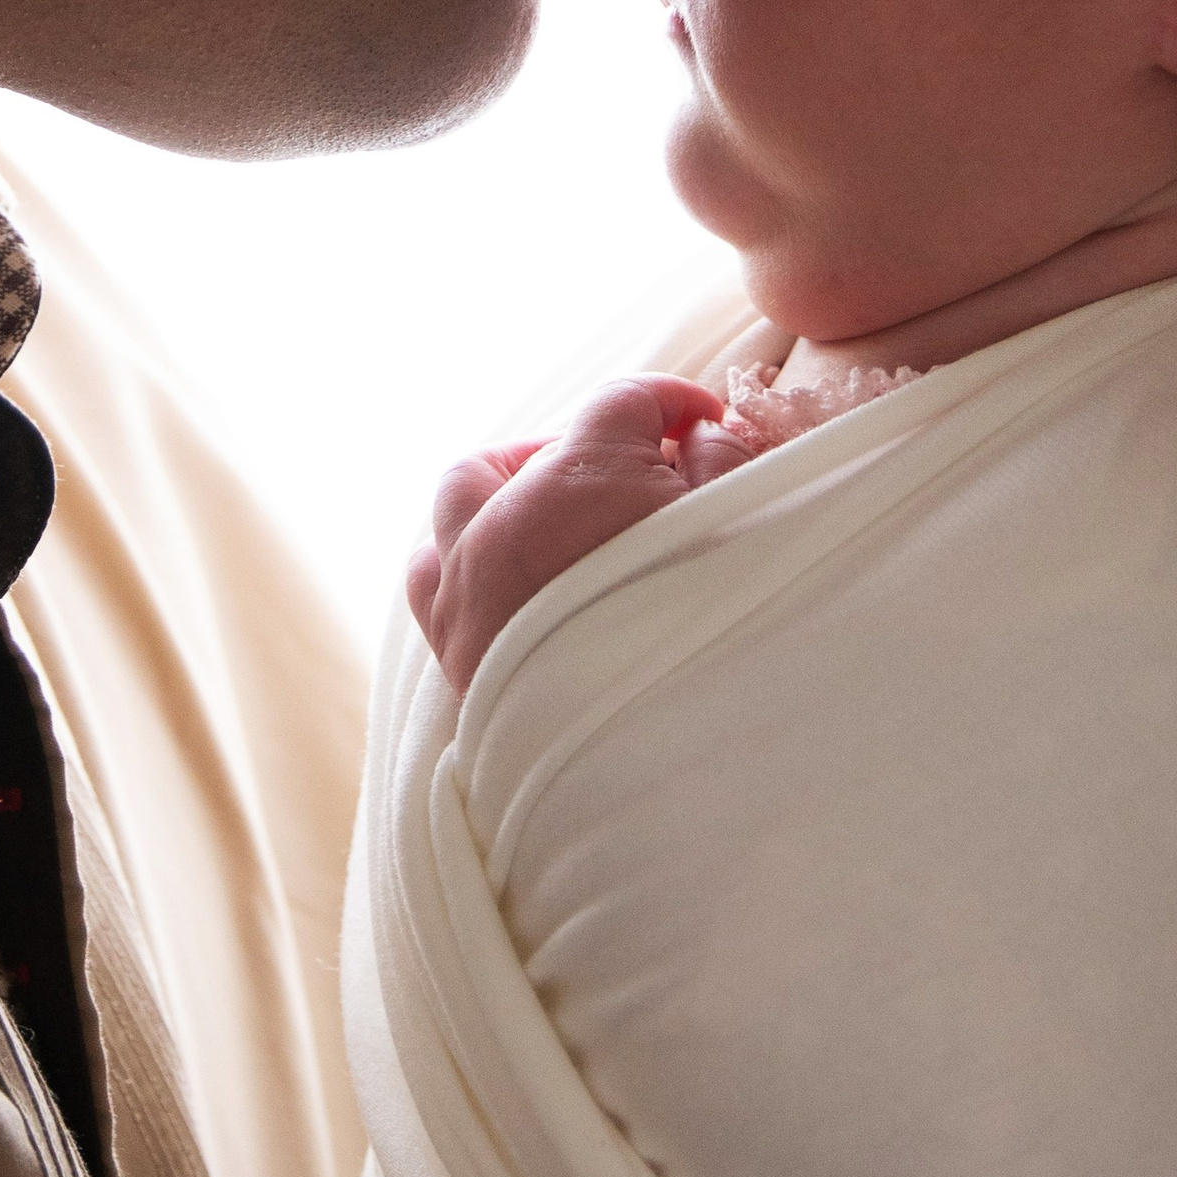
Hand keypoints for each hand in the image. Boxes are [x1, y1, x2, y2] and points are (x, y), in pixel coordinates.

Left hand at [406, 378, 747, 689]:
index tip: (704, 424)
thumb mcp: (743, 530)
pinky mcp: (454, 650)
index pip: (622, 403)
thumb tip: (697, 437)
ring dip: (508, 495)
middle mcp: (506, 524)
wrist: (662, 774)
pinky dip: (468, 562)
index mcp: (579, 482)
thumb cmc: (712, 640)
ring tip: (560, 518)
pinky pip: (433, 579)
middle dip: (587, 447)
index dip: (672, 403)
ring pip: (462, 500)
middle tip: (639, 476)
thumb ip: (720, 465)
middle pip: (534, 448)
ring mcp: (469, 587)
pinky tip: (516, 584)